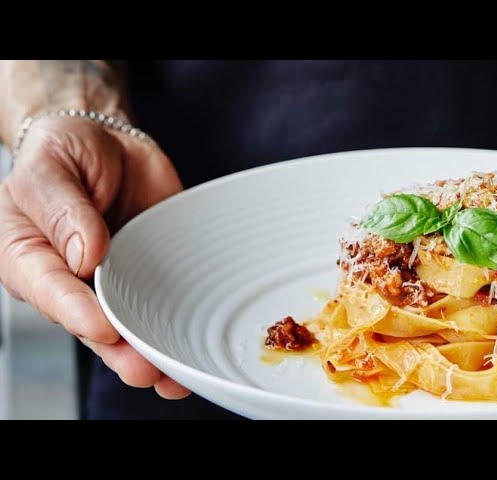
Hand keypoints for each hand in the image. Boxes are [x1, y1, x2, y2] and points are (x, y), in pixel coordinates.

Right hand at [0, 115, 190, 398]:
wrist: (108, 143)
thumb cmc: (66, 152)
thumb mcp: (50, 166)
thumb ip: (61, 207)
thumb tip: (84, 255)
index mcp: (30, 256)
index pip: (49, 290)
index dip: (76, 313)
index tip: (103, 329)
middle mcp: (70, 279)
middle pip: (90, 324)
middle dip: (120, 351)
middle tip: (146, 369)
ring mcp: (113, 282)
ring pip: (128, 328)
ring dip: (150, 355)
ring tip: (172, 379)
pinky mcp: (149, 277)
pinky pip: (161, 305)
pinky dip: (176, 329)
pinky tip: (190, 353)